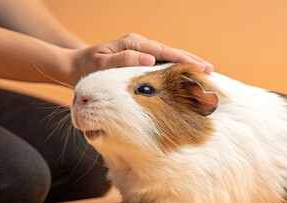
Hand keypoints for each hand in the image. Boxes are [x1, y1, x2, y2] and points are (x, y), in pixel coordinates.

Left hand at [70, 33, 213, 80]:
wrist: (75, 66)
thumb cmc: (88, 67)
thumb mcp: (102, 64)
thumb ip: (124, 59)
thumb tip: (150, 59)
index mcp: (134, 43)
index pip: (164, 51)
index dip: (183, 59)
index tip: (200, 67)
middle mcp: (140, 45)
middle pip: (171, 52)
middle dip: (191, 61)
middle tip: (211, 71)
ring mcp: (140, 51)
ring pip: (168, 57)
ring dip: (186, 64)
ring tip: (204, 72)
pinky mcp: (139, 59)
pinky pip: (161, 63)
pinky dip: (175, 68)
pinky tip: (184, 75)